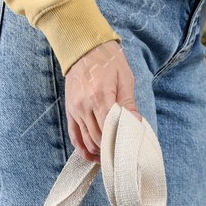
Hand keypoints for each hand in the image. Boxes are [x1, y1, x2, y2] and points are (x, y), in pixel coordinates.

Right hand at [65, 41, 136, 162]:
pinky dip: (83, 149)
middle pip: (98, 138)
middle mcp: (84, 106)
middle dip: (111, 149)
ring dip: (99, 152)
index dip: (119, 142)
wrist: (84, 48)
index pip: (110, 129)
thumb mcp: (124, 78)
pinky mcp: (70, 111)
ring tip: (112, 158)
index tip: (130, 149)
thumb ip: (128, 104)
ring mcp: (75, 110)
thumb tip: (136, 124)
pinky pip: (74, 136)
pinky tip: (94, 156)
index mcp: (100, 96)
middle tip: (124, 156)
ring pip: (86, 141)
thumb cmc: (108, 61)